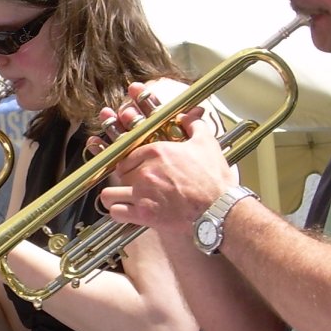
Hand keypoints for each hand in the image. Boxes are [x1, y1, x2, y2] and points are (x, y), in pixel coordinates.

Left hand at [96, 84, 234, 233]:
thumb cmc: (214, 178)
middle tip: (136, 183)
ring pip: (110, 194)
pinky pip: (116, 212)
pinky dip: (118, 212)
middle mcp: (144, 171)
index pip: (128, 153)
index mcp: (156, 151)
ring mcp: (142, 193)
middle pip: (119, 172)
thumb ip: (194, 125)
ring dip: (115, 195)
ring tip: (124, 198)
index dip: (131, 161)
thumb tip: (188, 116)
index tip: (136, 166)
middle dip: (126, 177)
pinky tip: (126, 211)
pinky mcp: (144, 214)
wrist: (220, 209)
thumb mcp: (207, 144)